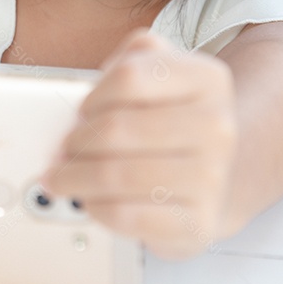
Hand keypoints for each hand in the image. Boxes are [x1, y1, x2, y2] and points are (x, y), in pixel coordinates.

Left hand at [41, 29, 236, 258]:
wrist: (219, 178)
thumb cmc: (175, 123)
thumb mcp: (162, 74)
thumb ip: (127, 63)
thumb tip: (83, 103)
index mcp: (206, 78)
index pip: (129, 77)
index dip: (93, 96)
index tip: (80, 111)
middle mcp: (215, 126)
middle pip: (116, 129)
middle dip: (75, 141)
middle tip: (63, 149)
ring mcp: (210, 176)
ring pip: (115, 175)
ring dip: (74, 177)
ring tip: (64, 176)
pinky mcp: (197, 220)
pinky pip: (125, 214)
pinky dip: (96, 207)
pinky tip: (91, 200)